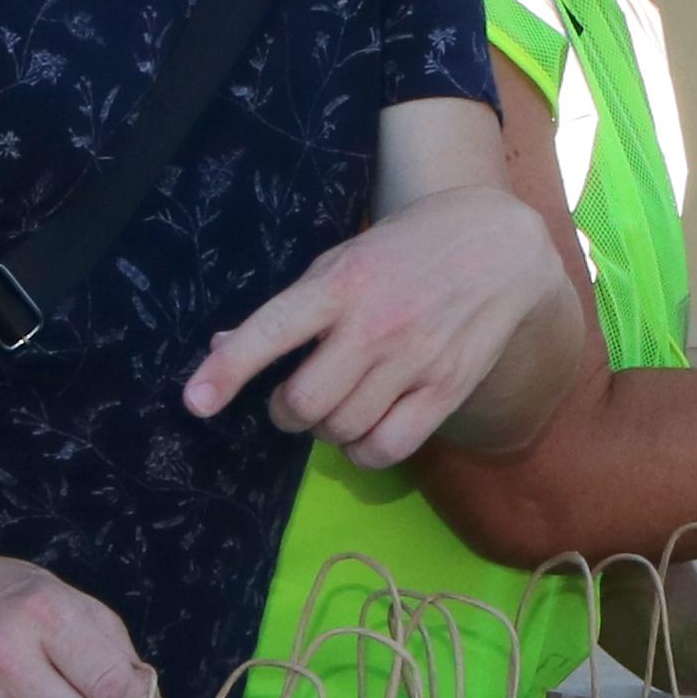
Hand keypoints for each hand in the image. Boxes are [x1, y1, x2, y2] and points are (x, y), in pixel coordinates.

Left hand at [187, 182, 568, 466]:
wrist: (500, 246)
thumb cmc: (407, 250)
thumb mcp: (343, 261)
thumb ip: (290, 309)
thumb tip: (221, 346)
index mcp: (341, 284)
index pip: (272, 331)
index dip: (229, 370)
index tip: (195, 401)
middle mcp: (374, 326)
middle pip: (303, 403)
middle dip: (285, 409)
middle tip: (295, 396)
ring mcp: (414, 361)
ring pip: (341, 430)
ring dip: (326, 429)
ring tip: (338, 404)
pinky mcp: (446, 390)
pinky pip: (386, 448)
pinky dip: (363, 451)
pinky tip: (366, 430)